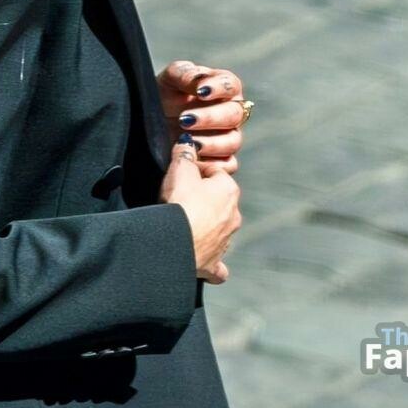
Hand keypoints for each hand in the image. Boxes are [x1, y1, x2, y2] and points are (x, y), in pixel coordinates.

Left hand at [158, 60, 244, 174]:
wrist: (147, 123)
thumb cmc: (162, 97)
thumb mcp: (168, 80)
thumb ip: (184, 73)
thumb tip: (199, 82)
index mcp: (221, 88)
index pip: (231, 85)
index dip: (219, 88)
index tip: (200, 91)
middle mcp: (228, 113)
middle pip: (234, 115)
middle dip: (210, 117)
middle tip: (185, 119)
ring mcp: (226, 138)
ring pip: (233, 142)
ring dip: (211, 143)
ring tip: (187, 141)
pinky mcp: (220, 160)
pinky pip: (227, 166)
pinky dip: (211, 164)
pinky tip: (194, 160)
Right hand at [159, 138, 241, 283]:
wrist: (173, 243)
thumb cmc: (179, 204)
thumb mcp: (179, 170)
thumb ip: (185, 153)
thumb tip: (187, 142)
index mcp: (229, 191)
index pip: (215, 173)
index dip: (197, 172)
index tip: (181, 175)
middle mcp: (233, 216)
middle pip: (218, 203)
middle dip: (203, 201)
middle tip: (178, 200)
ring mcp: (225, 242)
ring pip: (220, 232)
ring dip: (207, 230)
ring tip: (185, 229)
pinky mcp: (213, 264)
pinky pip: (217, 265)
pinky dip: (213, 265)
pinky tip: (205, 264)